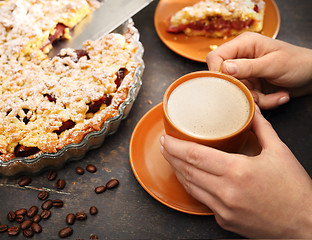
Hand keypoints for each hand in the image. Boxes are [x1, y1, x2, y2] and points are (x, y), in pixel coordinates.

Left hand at [160, 109, 311, 237]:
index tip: (166, 137)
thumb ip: (261, 128)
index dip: (175, 146)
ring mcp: (223, 209)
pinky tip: (189, 177)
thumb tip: (252, 110)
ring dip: (177, 171)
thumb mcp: (279, 152)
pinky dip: (192, 186)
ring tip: (171, 158)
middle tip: (164, 145)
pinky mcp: (224, 220)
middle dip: (171, 156)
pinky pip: (201, 200)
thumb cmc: (294, 190)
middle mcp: (226, 192)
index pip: (195, 155)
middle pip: (187, 170)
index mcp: (238, 171)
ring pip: (190, 186)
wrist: (304, 224)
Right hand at [206, 32, 311, 108]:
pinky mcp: (252, 86)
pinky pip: (248, 98)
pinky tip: (280, 96)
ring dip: (257, 99)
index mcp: (244, 44)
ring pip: (237, 92)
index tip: (226, 85)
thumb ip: (248, 66)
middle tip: (256, 95)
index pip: (216, 56)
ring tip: (277, 96)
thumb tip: (224, 68)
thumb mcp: (273, 64)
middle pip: (224, 78)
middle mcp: (241, 58)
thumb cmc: (298, 62)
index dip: (216, 71)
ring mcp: (246, 73)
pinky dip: (265, 102)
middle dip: (241, 91)